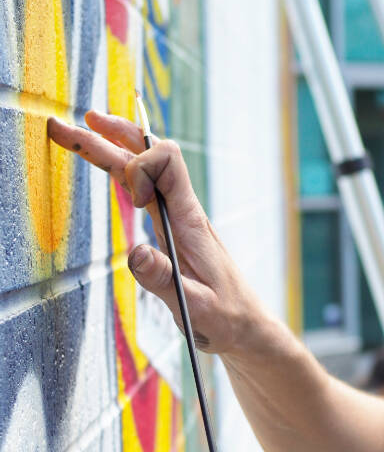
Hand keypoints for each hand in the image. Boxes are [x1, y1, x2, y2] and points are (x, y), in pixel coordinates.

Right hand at [47, 111, 260, 353]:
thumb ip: (163, 280)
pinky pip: (146, 189)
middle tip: (70, 124)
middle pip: (149, 157)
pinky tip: (106, 163)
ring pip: (144, 170)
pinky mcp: (172, 229)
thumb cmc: (225, 318)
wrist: (246, 326)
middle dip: (110, 137)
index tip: (134, 202)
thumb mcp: (195, 307)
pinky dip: (121, 171)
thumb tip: (135, 253)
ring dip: (111, 147)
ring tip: (77, 132)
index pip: (169, 162)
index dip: (142, 167)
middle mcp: (183, 211)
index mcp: (190, 221)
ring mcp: (177, 217)